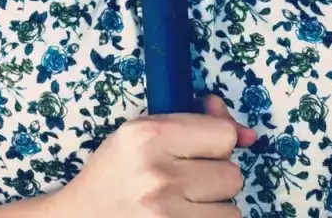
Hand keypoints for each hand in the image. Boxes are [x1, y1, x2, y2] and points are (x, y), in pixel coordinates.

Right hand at [48, 94, 256, 215]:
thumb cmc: (116, 172)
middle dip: (216, 175)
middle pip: (232, 175)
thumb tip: (247, 134)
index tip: (201, 148)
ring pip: (231, 209)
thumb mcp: (143, 133)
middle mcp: (158, 175)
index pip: (223, 135)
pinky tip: (186, 216)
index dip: (217, 141)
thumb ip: (195, 122)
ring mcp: (165, 214)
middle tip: (188, 177)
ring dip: (214, 205)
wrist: (83, 216)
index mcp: (148, 136)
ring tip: (185, 201)